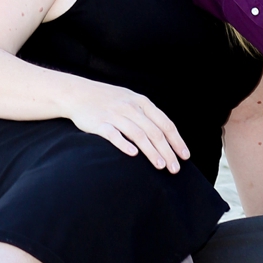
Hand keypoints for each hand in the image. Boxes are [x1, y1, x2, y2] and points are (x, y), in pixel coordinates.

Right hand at [65, 77, 189, 172]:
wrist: (78, 93)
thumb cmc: (108, 100)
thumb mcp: (131, 100)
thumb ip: (147, 115)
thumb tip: (167, 135)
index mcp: (142, 102)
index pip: (165, 123)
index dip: (176, 140)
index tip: (185, 156)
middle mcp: (131, 108)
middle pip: (154, 132)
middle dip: (167, 151)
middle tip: (175, 169)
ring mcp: (115, 114)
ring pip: (138, 134)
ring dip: (151, 151)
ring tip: (161, 166)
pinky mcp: (99, 123)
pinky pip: (114, 134)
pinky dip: (124, 144)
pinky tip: (133, 155)